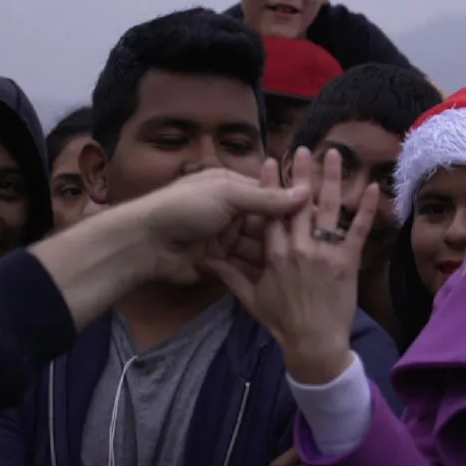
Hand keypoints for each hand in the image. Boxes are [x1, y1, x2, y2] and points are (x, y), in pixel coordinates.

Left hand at [135, 166, 310, 285]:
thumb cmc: (184, 208)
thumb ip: (266, 198)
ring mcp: (224, 238)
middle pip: (267, 222)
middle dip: (286, 233)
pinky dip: (259, 270)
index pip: (270, 194)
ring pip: (258, 246)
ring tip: (305, 265)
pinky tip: (283, 279)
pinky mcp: (218, 262)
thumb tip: (306, 192)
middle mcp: (231, 211)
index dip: (293, 205)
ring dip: (275, 253)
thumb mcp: (227, 194)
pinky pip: (244, 266)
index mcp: (232, 186)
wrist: (145, 243)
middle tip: (317, 246)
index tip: (320, 215)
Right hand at [207, 148, 375, 384]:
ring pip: (327, 208)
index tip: (270, 162)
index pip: (270, 211)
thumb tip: (206, 261)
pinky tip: (373, 186)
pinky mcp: (347, 261)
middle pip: (298, 202)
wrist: (313, 343)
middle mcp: (298, 247)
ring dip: (331, 178)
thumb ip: (230, 276)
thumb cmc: (282, 322)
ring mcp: (324, 253)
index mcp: (274, 253)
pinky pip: (357, 230)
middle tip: (303, 149)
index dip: (270, 185)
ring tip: (335, 153)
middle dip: (300, 172)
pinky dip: (366, 208)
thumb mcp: (251, 299)